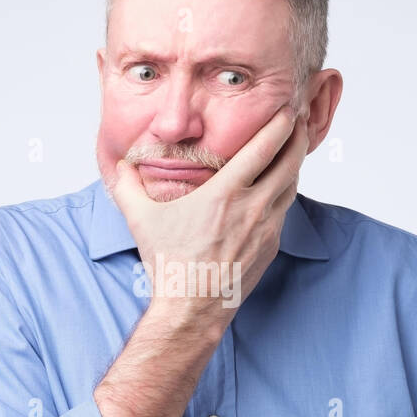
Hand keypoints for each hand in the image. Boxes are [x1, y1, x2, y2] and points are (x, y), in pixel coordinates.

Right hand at [101, 105, 308, 329]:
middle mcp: (253, 208)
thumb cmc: (169, 264)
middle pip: (290, 163)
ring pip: (291, 186)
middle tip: (296, 120)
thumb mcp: (140, 219)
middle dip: (296, 137)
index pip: (264, 148)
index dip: (279, 124)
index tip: (285, 108)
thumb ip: (127, 185)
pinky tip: (277, 187)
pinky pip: (284, 211)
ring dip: (294, 164)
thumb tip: (119, 164)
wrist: (192, 308)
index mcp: (226, 194)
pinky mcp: (271, 246)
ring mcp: (267, 229)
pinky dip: (284, 192)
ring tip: (291, 148)